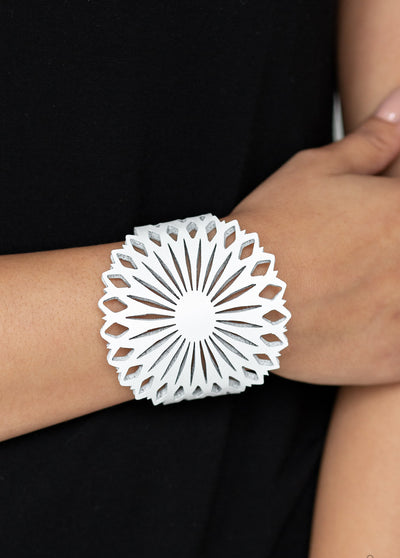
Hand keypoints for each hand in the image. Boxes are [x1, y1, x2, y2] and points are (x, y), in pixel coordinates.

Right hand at [229, 87, 399, 385]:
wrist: (231, 295)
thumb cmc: (271, 229)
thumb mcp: (316, 170)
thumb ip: (374, 140)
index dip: (398, 217)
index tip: (382, 229)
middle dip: (394, 254)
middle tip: (363, 259)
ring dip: (394, 293)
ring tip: (359, 288)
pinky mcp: (393, 360)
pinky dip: (394, 338)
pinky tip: (366, 322)